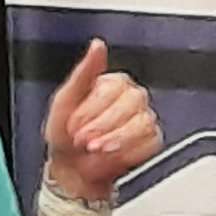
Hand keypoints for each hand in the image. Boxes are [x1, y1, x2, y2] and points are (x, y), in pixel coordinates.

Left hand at [43, 40, 160, 202]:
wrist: (71, 170)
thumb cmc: (65, 135)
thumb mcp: (65, 100)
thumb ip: (84, 71)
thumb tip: (98, 45)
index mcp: (112, 83)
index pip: (114, 88)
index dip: (92, 110)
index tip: (75, 125)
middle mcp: (131, 98)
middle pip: (131, 104)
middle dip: (103, 127)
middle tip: (84, 140)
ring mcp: (144, 119)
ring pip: (142, 124)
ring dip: (116, 141)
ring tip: (96, 150)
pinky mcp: (151, 141)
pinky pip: (149, 143)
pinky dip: (128, 153)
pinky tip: (112, 156)